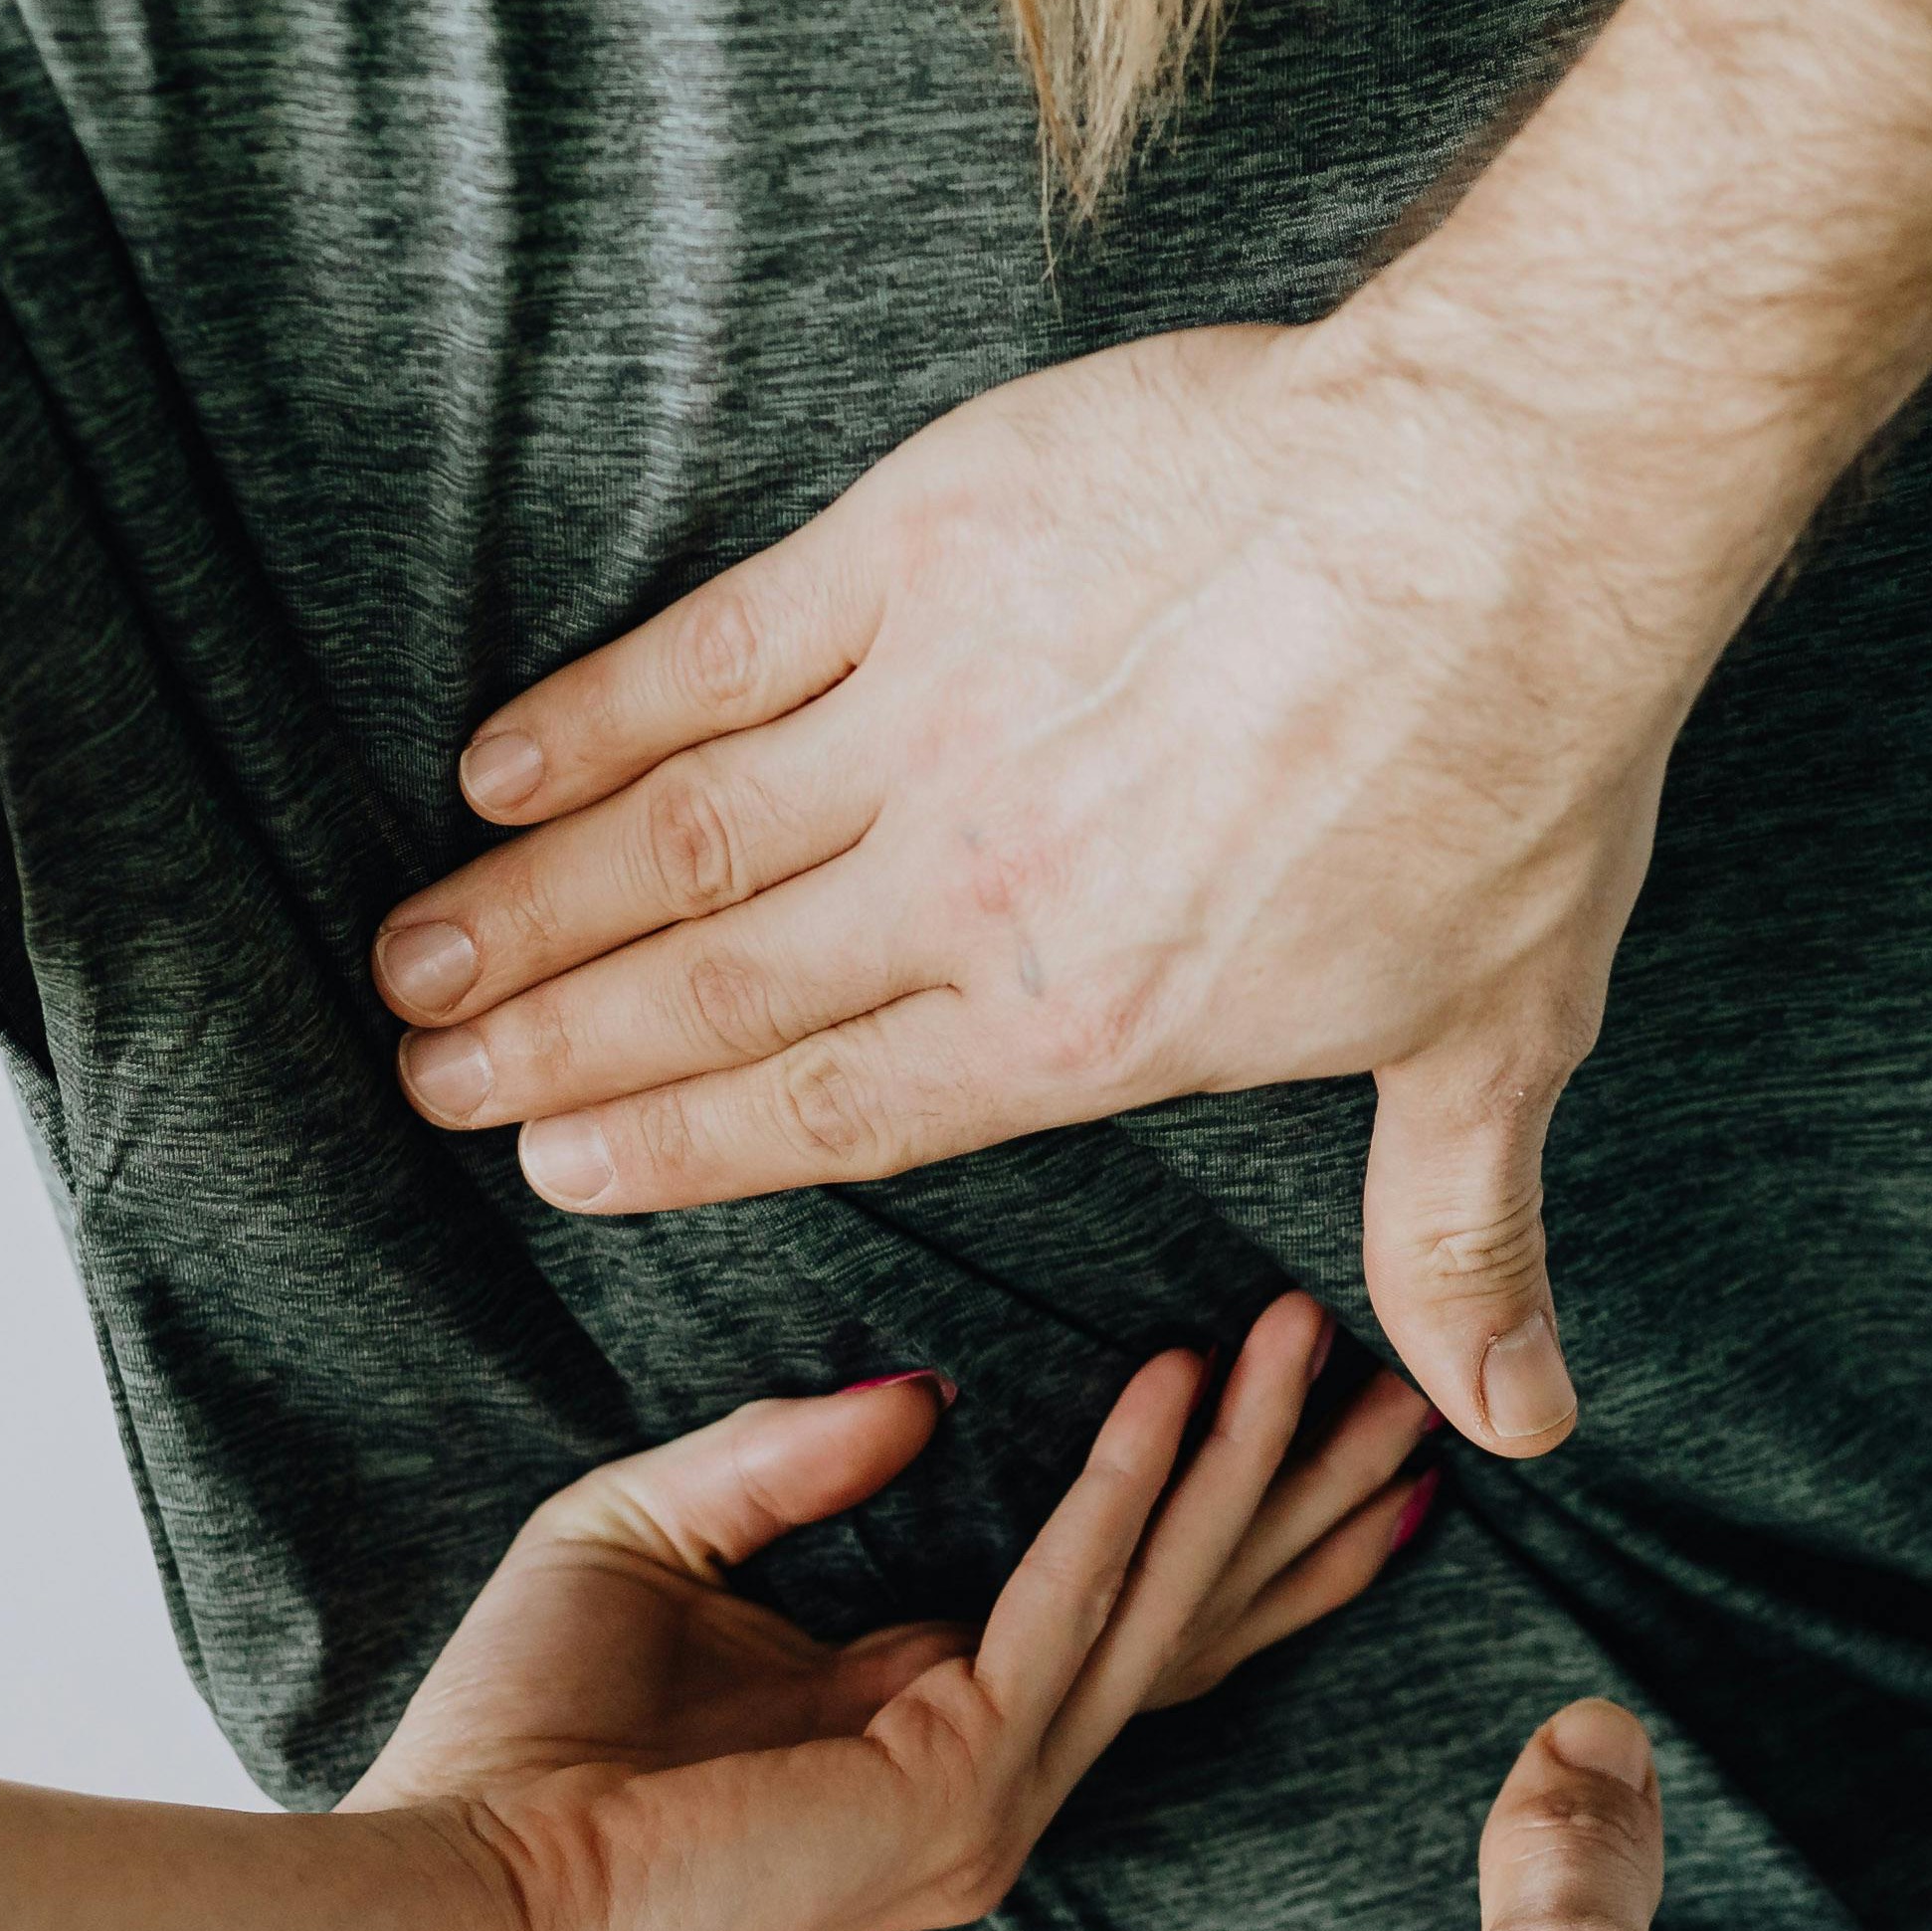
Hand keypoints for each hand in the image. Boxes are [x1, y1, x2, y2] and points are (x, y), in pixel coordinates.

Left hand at [354, 1296, 1434, 1930]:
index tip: (1310, 1397)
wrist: (457, 1876)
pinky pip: (1067, 1608)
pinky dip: (1125, 1489)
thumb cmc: (517, 1732)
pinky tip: (1175, 1385)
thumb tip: (927, 1391)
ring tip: (1312, 1335)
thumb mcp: (653, 1532)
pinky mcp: (953, 1790)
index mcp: (928, 1725)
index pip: (1126, 1610)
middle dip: (1303, 1494)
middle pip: (1193, 1616)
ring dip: (1246, 1463)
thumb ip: (786, 1459)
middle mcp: (988, 1778)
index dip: (1226, 1508)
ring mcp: (986, 1800)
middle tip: (1414, 1381)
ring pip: (1161, 1604)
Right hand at [367, 324, 1725, 1459]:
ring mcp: (932, 713)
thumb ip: (1453, 1237)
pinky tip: (496, 764)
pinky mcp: (921, 546)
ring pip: (678, 837)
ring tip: (414, 960)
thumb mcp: (1497, 1039)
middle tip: (428, 1084)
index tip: (556, 1168)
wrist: (1510, 510)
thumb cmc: (1517, 773)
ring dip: (529, 905)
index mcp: (1087, 1027)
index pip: (835, 1112)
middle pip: (715, 990)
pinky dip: (595, 710)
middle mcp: (975, 890)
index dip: (677, 1147)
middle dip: (551, 1046)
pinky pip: (716, 648)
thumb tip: (1514, 1420)